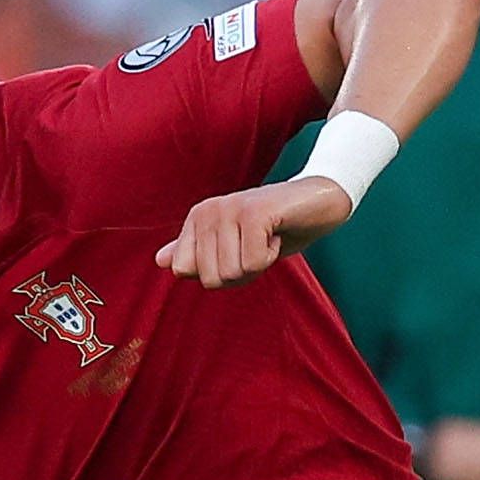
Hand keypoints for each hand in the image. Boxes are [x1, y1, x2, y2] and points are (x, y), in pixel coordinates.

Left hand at [155, 176, 351, 287]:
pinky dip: (272, 256)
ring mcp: (228, 210)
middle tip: (257, 245)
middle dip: (240, 273)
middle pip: (210, 278)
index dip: (217, 274)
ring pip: (231, 273)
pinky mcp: (253, 213)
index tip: (237, 252)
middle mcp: (206, 211)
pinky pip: (253, 262)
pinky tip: (277, 233)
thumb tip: (160, 261)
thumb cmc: (275, 226)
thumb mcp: (231, 243)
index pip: (184, 272)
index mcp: (196, 218)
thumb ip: (195, 251)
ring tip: (267, 238)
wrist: (320, 200)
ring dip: (258, 264)